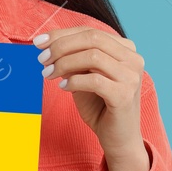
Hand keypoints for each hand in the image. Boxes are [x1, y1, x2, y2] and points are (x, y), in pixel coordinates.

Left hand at [33, 26, 145, 160]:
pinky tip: (63, 87)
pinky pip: (94, 80)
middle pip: (92, 38)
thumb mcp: (84, 76)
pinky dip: (74, 81)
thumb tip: (48, 45)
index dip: (62, 34)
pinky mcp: (125, 95)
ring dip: (64, 63)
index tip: (38, 42)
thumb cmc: (100, 106)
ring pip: (93, 56)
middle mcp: (133, 58)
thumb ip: (74, 59)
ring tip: (48, 74)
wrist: (118, 138)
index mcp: (125, 49)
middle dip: (61, 46)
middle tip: (42, 59)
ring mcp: (131, 76)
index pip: (90, 31)